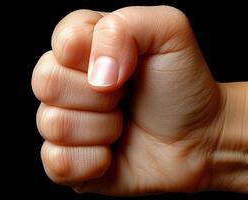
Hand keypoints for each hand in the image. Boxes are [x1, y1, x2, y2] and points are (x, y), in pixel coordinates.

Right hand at [32, 6, 223, 194]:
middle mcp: (70, 82)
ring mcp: (68, 122)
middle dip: (100, 95)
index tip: (130, 70)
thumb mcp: (170, 33)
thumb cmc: (183, 85)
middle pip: (46, 82)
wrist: (201, 137)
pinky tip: (114, 154)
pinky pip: (58, 162)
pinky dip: (93, 161)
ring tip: (125, 124)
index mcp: (86, 46)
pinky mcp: (71, 161)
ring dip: (103, 128)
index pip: (63, 40)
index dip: (98, 57)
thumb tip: (96, 73)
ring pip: (54, 124)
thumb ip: (127, 25)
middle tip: (127, 97)